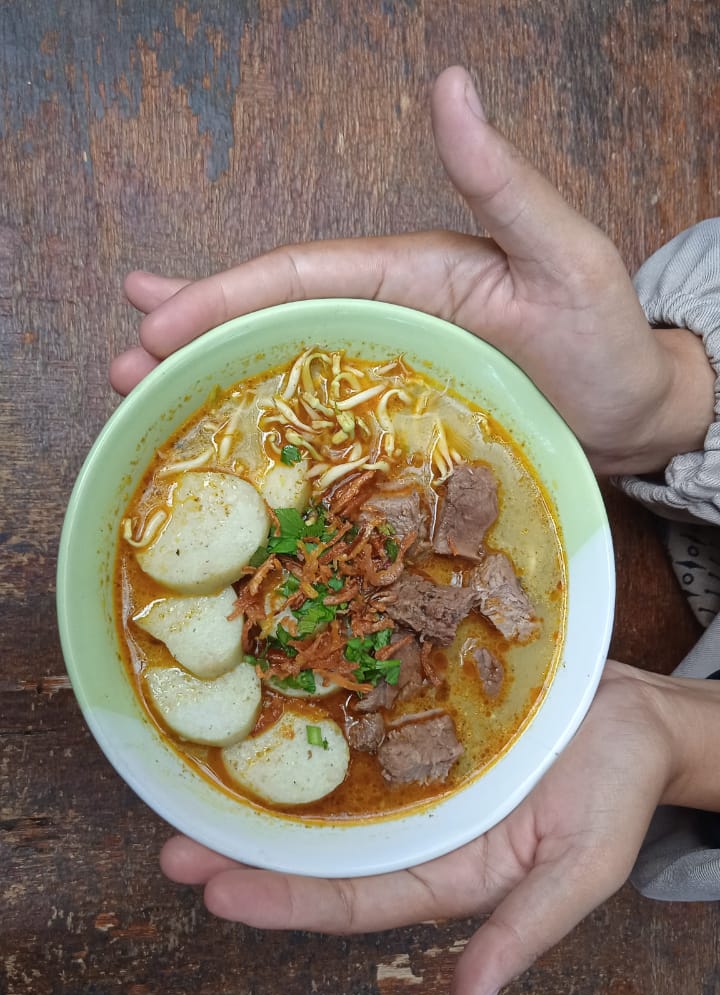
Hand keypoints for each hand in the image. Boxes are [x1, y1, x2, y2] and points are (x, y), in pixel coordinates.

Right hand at [111, 67, 713, 473]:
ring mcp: (390, 361)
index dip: (228, 296)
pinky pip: (319, 406)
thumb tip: (450, 88)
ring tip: (137, 387)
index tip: (159, 320)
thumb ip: (503, 181)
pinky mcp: (397, 409)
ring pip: (284, 357)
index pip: (303, 276)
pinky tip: (223, 417)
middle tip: (120, 366)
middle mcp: (389, 311)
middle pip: (274, 314)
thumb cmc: (606, 340)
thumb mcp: (565, 254)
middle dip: (193, 333)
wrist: (634, 413)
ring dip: (211, 369)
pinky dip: (266, 406)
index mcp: (412, 273)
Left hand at [160, 662, 676, 994]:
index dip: (283, 900)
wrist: (638, 712)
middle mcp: (415, 831)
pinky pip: (350, 731)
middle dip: (244, 856)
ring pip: (320, 797)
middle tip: (170, 853)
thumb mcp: (580, 871)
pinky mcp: (414, 722)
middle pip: (317, 853)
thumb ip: (523, 935)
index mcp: (447, 874)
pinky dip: (303, 736)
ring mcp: (411, 778)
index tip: (217, 895)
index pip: (350, 900)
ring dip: (256, 801)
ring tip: (185, 798)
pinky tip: (256, 725)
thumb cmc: (618, 793)